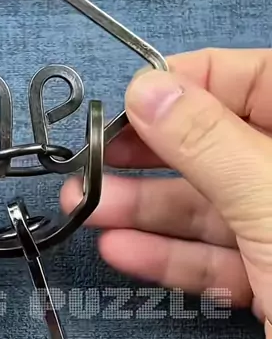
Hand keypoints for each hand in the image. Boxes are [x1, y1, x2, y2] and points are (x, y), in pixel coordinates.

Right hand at [61, 48, 271, 330]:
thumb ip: (208, 140)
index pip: (260, 77)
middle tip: (92, 158)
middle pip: (225, 144)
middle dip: (154, 153)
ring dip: (145, 208)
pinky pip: (219, 260)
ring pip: (214, 207)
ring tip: (84, 206)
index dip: (194, 81)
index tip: (133, 98)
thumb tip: (150, 87)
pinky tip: (121, 251)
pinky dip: (170, 257)